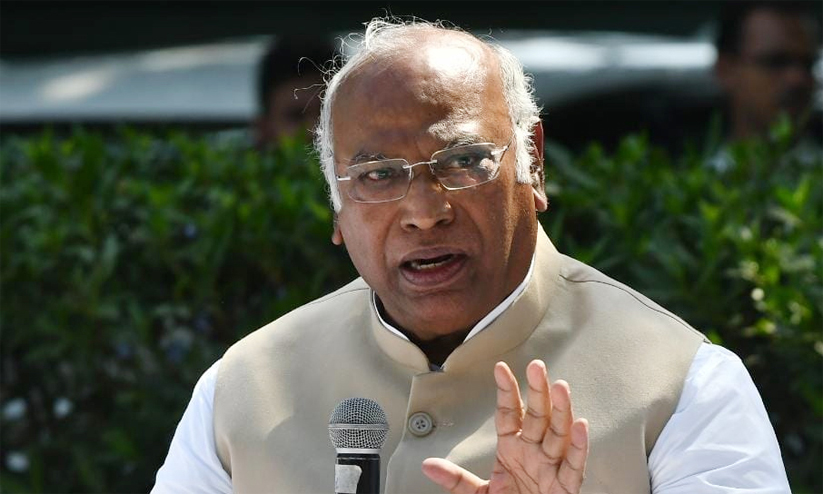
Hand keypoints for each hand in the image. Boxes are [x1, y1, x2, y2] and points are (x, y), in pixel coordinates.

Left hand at [422, 360, 588, 493]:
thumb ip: (456, 479)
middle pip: (538, 417)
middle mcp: (534, 453)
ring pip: (558, 435)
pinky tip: (580, 426)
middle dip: (538, 392)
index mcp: (512, 449)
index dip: (506, 392)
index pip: (510, 415)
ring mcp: (550, 469)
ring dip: (561, 410)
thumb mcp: (478, 493)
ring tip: (560, 387)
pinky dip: (578, 447)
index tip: (500, 368)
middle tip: (537, 366)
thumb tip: (427, 465)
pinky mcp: (565, 489)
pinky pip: (573, 466)